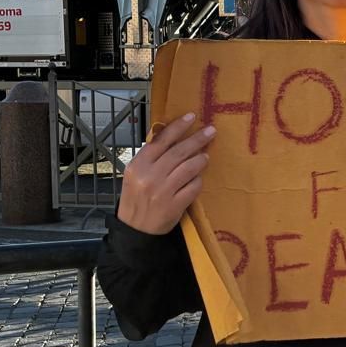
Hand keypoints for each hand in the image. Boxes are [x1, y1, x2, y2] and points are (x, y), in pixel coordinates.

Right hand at [116, 113, 215, 235]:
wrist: (135, 230)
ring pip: (189, 167)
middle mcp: (150, 176)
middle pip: (178, 152)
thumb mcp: (134, 174)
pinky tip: (198, 178)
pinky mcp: (175, 205)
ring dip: (200, 159)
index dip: (177, 127)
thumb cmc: (135, 199)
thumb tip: (172, 137)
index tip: (191, 117)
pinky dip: (198, 180)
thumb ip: (150, 157)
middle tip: (211, 131)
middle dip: (197, 139)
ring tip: (205, 155)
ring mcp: (163, 191)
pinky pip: (193, 187)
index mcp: (138, 165)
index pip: (160, 140)